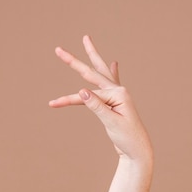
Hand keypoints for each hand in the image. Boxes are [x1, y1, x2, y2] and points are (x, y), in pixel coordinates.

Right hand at [50, 36, 152, 160]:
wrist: (138, 151)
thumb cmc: (127, 138)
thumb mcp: (111, 122)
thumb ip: (97, 106)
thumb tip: (81, 91)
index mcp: (119, 93)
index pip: (88, 94)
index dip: (70, 99)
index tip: (53, 103)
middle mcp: (119, 91)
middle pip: (94, 72)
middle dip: (76, 61)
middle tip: (58, 49)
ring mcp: (119, 95)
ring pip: (101, 73)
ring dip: (93, 57)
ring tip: (86, 39)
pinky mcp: (117, 102)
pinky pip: (111, 83)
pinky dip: (111, 72)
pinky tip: (114, 63)